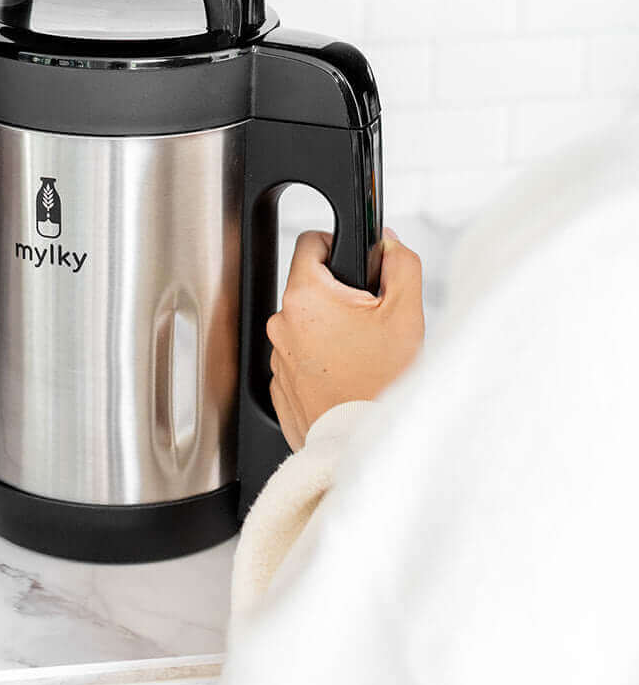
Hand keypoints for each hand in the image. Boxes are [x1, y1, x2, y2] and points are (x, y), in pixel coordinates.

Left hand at [267, 229, 423, 449]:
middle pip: (310, 287)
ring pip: (306, 324)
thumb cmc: (381, 384)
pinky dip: (320, 360)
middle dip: (338, 296)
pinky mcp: (280, 385)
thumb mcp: (406, 313)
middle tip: (368, 320)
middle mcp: (282, 323)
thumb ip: (400, 263)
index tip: (352, 265)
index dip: (335, 244)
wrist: (364, 442)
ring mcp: (278, 357)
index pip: (310, 242)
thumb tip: (387, 242)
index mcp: (305, 297)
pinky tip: (345, 375)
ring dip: (328, 330)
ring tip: (359, 354)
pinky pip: (300, 357)